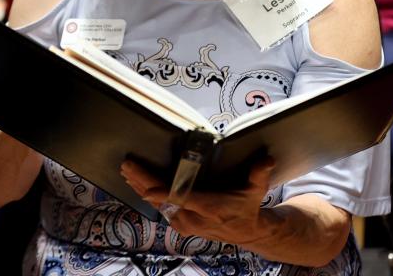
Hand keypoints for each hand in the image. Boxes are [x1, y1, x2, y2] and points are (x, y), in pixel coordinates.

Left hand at [121, 158, 276, 245]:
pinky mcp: (180, 224)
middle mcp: (194, 218)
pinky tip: (137, 184)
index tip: (147, 187)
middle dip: (143, 183)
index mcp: (210, 208)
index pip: (184, 199)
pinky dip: (148, 195)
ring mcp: (185, 223)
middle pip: (162, 200)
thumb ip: (259, 175)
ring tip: (127, 171)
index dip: (164, 194)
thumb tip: (266, 160)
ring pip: (157, 205)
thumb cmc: (248, 207)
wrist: (247, 232)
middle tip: (128, 166)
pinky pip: (160, 208)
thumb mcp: (256, 191)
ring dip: (140, 188)